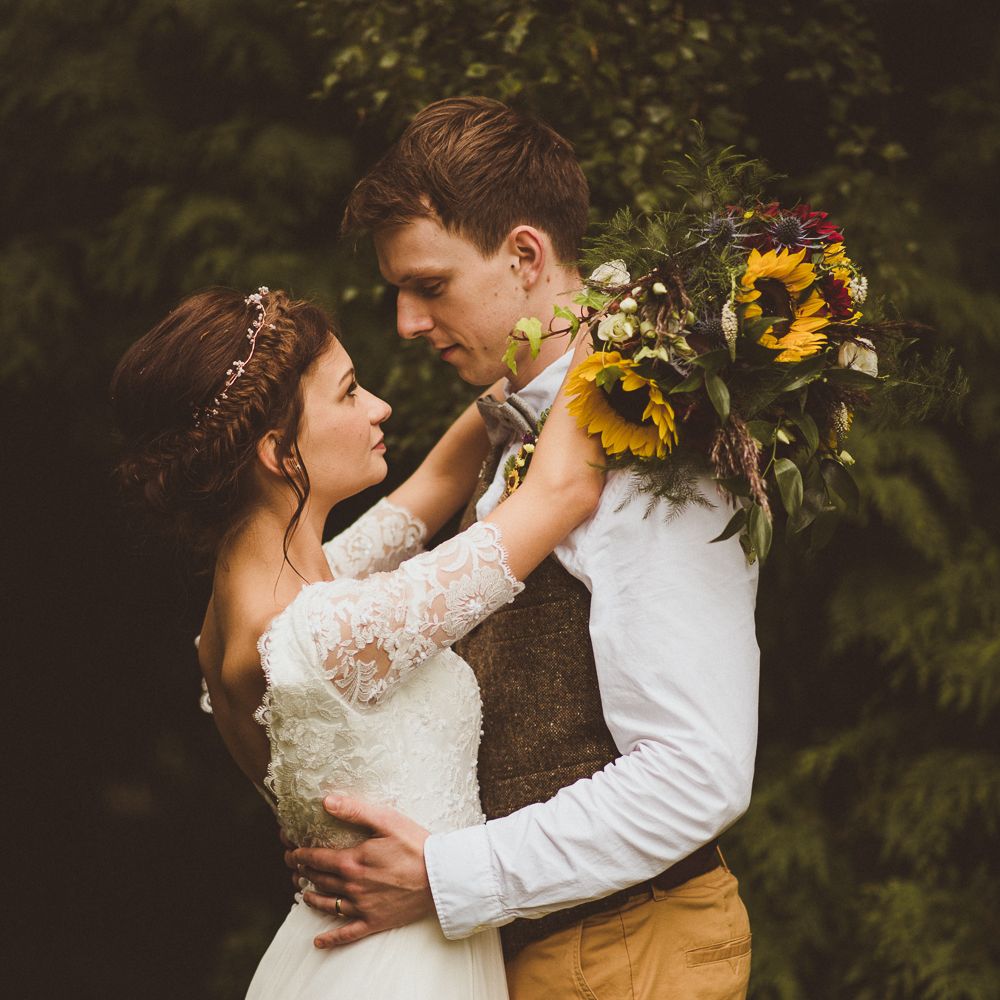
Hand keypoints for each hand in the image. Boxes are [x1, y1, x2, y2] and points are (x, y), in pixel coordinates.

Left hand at [290, 796, 433, 948]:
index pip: (316, 858)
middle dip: (302, 871)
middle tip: (293, 867)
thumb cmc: (415, 844)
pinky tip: (318, 941)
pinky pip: (347, 933)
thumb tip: (326, 801)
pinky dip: (331, 938)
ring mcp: (362, 907)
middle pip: (319, 880)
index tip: (290, 850)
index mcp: (352, 862)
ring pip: (328, 904)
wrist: (440, 877)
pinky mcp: (374, 922)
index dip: (299, 854)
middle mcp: (352, 887)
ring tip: (302, 891)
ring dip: (311, 897)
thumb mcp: (386, 820)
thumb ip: (355, 811)